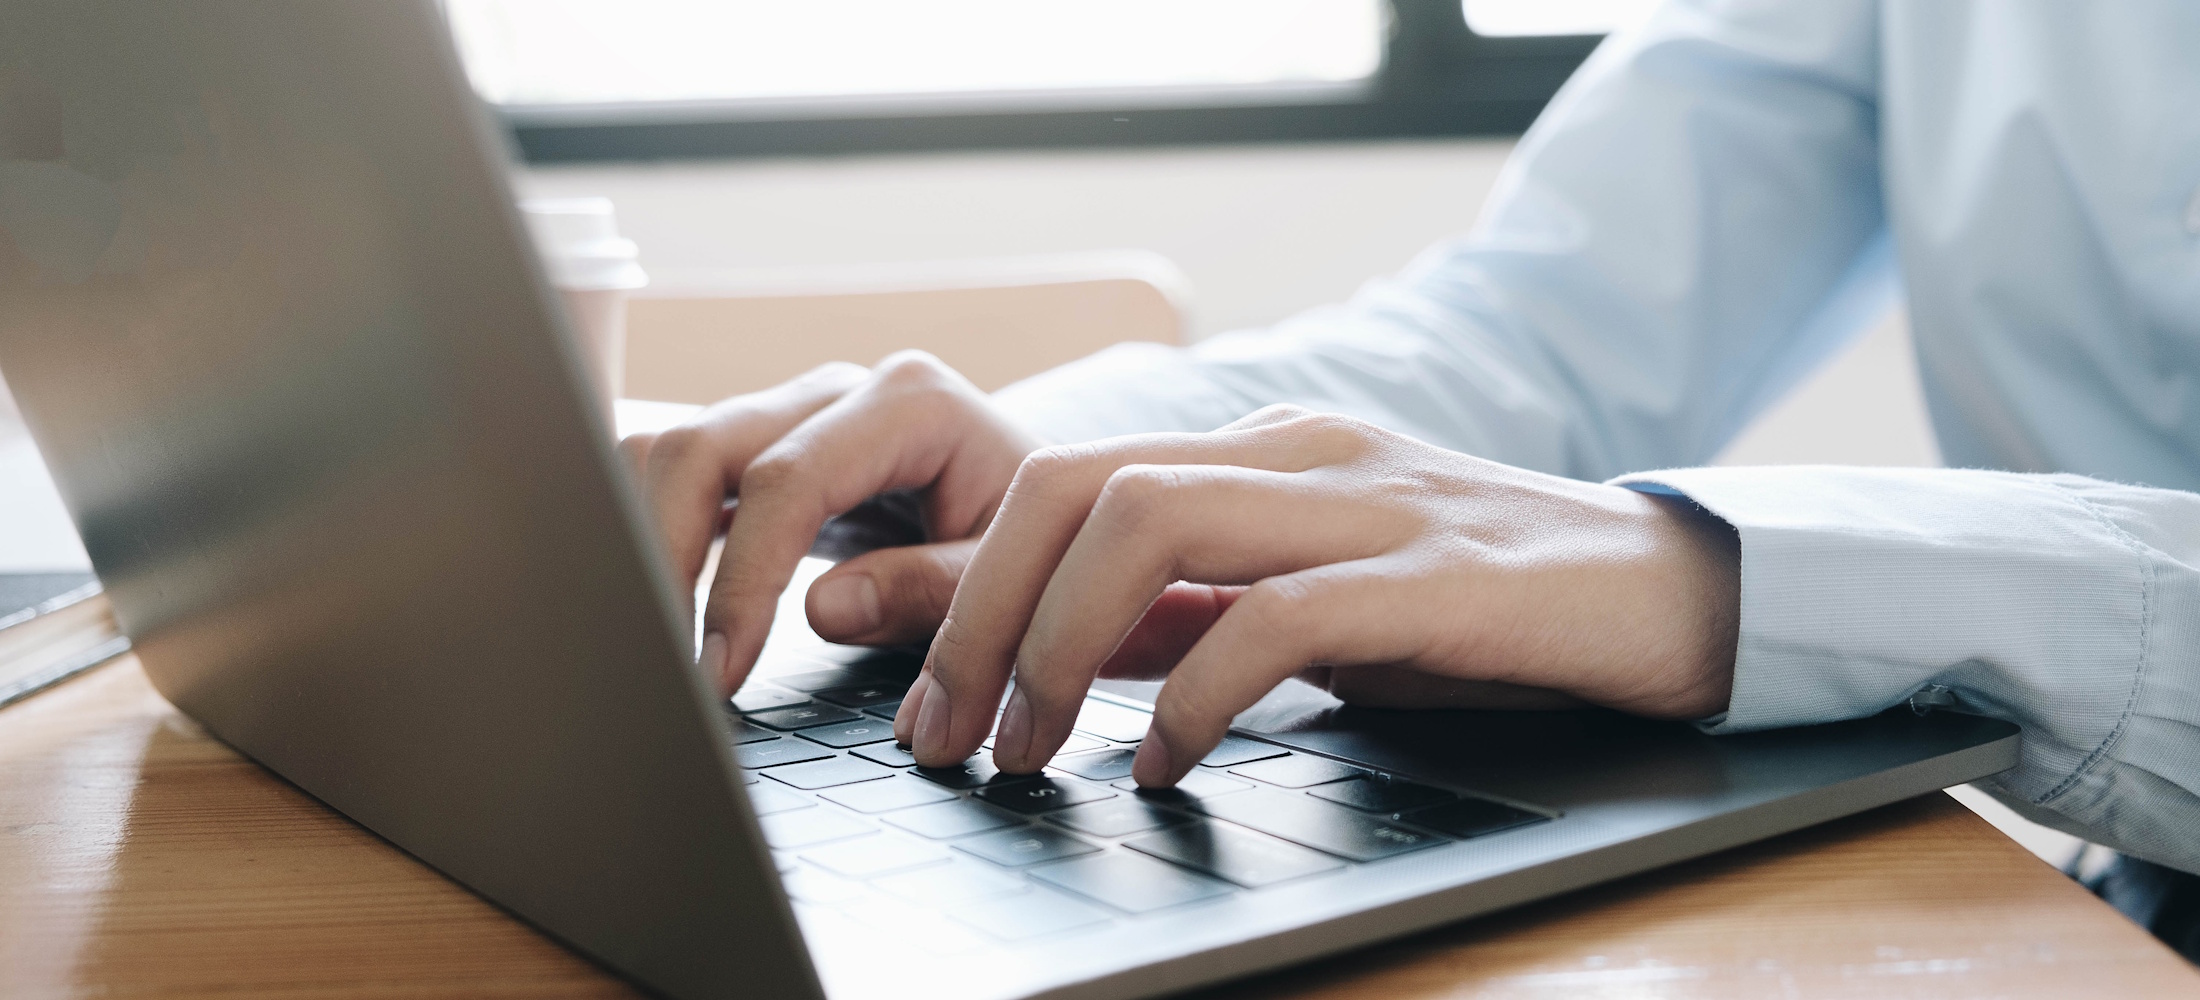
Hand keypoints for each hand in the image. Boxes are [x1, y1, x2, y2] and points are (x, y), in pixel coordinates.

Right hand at [619, 352, 1041, 693]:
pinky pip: (682, 476)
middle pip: (702, 446)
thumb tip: (823, 608)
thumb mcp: (1009, 573)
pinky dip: (653, 533)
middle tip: (667, 662)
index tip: (724, 668)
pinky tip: (659, 606)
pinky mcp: (764, 452)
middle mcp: (836, 393)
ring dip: (644, 541)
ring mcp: (792, 414)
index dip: (743, 579)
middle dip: (664, 556)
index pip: (788, 480)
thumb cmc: (1036, 540)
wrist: (1044, 509)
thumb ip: (929, 588)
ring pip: (670, 451)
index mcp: (909, 404)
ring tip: (656, 641)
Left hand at [899, 405, 1740, 785]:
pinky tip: (1169, 769)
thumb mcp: (1304, 604)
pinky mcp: (1433, 577)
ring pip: (1145, 521)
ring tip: (1033, 750)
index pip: (1062, 477)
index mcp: (1256, 449)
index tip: (926, 696)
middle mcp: (1295, 451)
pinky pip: (1273, 620)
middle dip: (978, 613)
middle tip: (950, 735)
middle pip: (1073, 484)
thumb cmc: (1477, 609)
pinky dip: (1193, 701)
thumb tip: (1051, 653)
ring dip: (1055, 646)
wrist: (1666, 597)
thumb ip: (1184, 615)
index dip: (964, 583)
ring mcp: (1364, 501)